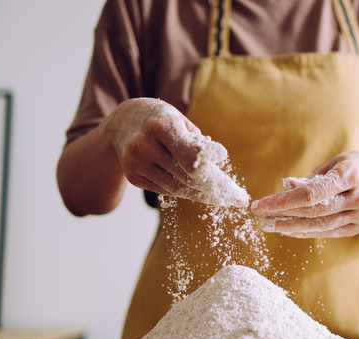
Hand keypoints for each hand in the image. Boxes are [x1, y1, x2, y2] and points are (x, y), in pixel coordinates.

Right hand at [104, 98, 246, 206]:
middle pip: (187, 176)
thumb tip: (216, 165)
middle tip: (236, 197)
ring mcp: (136, 163)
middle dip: (214, 188)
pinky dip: (183, 191)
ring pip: (177, 188)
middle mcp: (145, 145)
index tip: (231, 180)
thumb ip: (197, 142)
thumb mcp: (180, 120)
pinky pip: (165, 190)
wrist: (122, 122)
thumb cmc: (161, 119)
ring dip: (201, 194)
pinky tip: (197, 191)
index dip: (213, 169)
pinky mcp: (133, 177)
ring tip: (221, 198)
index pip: (192, 156)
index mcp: (161, 126)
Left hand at [251, 151, 358, 237]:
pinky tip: (288, 229)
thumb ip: (309, 179)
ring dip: (290, 227)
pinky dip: (305, 232)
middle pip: (313, 211)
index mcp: (351, 174)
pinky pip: (327, 232)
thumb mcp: (331, 164)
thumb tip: (285, 187)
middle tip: (261, 217)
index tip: (260, 205)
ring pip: (319, 225)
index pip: (311, 193)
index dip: (282, 201)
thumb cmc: (350, 167)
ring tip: (270, 225)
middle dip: (283, 215)